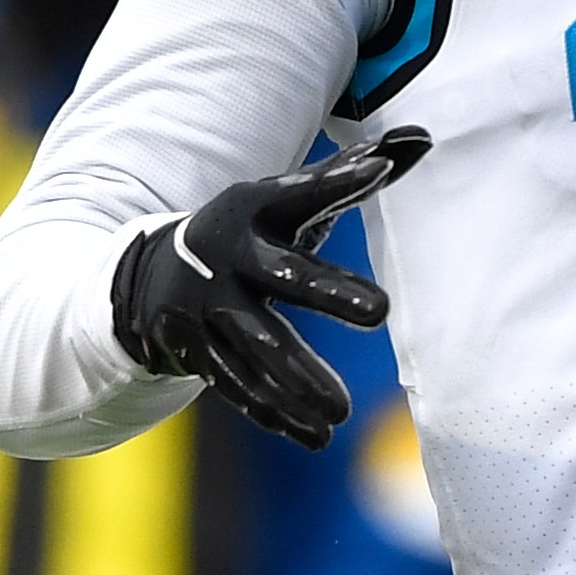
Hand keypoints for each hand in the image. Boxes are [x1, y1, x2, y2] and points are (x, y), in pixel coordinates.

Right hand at [110, 129, 430, 448]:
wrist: (152, 271)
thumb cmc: (251, 231)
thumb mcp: (289, 200)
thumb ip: (353, 173)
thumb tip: (423, 138)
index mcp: (255, 208)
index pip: (306, 192)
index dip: (342, 180)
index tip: (380, 169)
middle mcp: (229, 255)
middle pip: (285, 275)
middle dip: (330, 292)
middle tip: (381, 312)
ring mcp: (207, 306)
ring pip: (258, 347)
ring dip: (300, 379)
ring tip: (341, 411)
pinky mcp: (195, 351)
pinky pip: (237, 386)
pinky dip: (274, 412)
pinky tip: (314, 436)